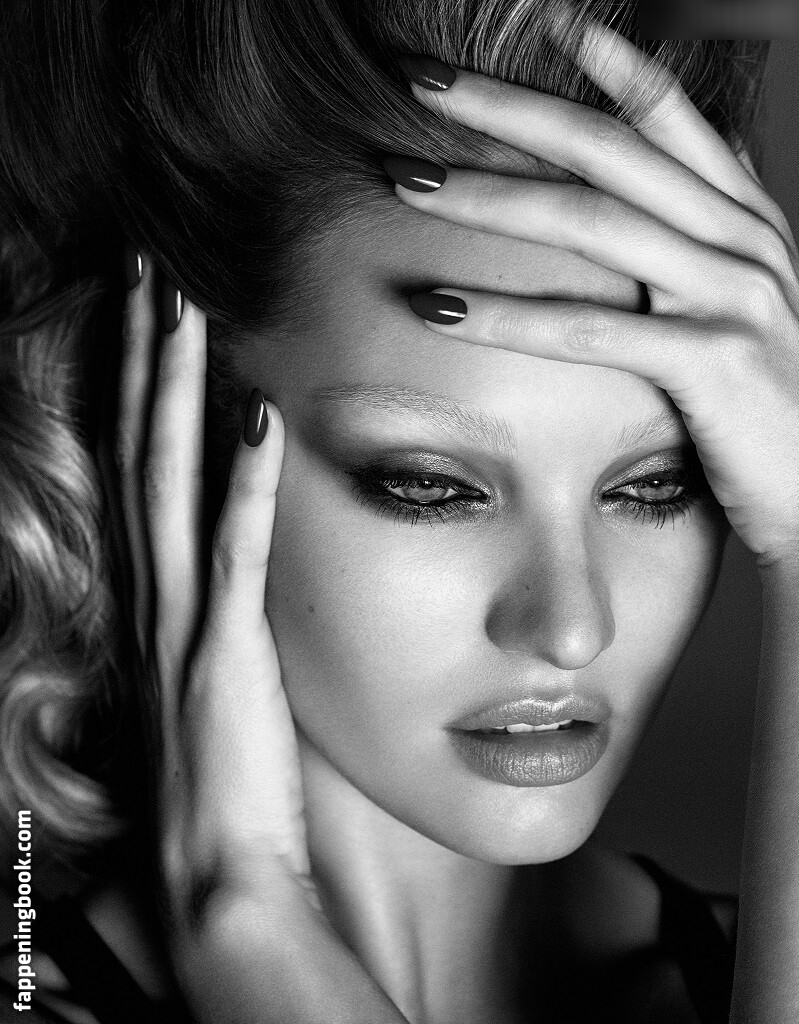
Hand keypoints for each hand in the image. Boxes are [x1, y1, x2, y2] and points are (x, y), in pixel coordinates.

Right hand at [104, 258, 406, 1022]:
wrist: (222, 875)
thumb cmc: (226, 779)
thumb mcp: (215, 680)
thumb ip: (221, 613)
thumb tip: (241, 559)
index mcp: (162, 600)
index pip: (144, 470)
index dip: (141, 389)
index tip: (154, 315)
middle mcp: (158, 597)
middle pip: (142, 451)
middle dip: (144, 356)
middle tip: (150, 269)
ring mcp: (185, 623)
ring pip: (170, 481)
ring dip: (174, 388)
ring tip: (179, 302)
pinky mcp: (225, 655)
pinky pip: (233, 552)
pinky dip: (242, 481)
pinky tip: (256, 411)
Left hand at [392, 25, 798, 573]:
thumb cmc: (758, 406)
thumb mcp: (734, 307)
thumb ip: (697, 244)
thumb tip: (661, 182)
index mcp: (744, 219)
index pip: (669, 115)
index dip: (606, 62)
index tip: (540, 20)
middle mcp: (744, 240)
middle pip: (610, 148)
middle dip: (509, 107)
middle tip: (423, 81)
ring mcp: (733, 295)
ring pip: (593, 223)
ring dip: (489, 198)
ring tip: (408, 183)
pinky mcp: (713, 361)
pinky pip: (591, 329)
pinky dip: (508, 319)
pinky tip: (442, 310)